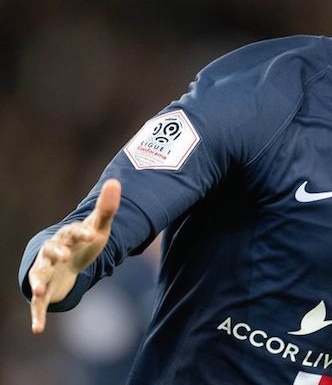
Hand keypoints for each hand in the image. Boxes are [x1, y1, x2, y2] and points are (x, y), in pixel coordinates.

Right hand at [28, 178, 120, 333]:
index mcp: (66, 236)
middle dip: (56, 253)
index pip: (73, 232)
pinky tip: (38, 330)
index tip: (91, 234)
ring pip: (38, 276)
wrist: (68, 259)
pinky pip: (38, 304)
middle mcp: (52, 252)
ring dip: (38, 282)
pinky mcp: (45, 289)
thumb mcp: (98, 227)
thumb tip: (115, 181)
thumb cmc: (84, 242)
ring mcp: (46, 271)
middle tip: (63, 255)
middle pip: (51, 251)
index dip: (81, 233)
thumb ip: (107, 208)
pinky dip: (37, 316)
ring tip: (39, 290)